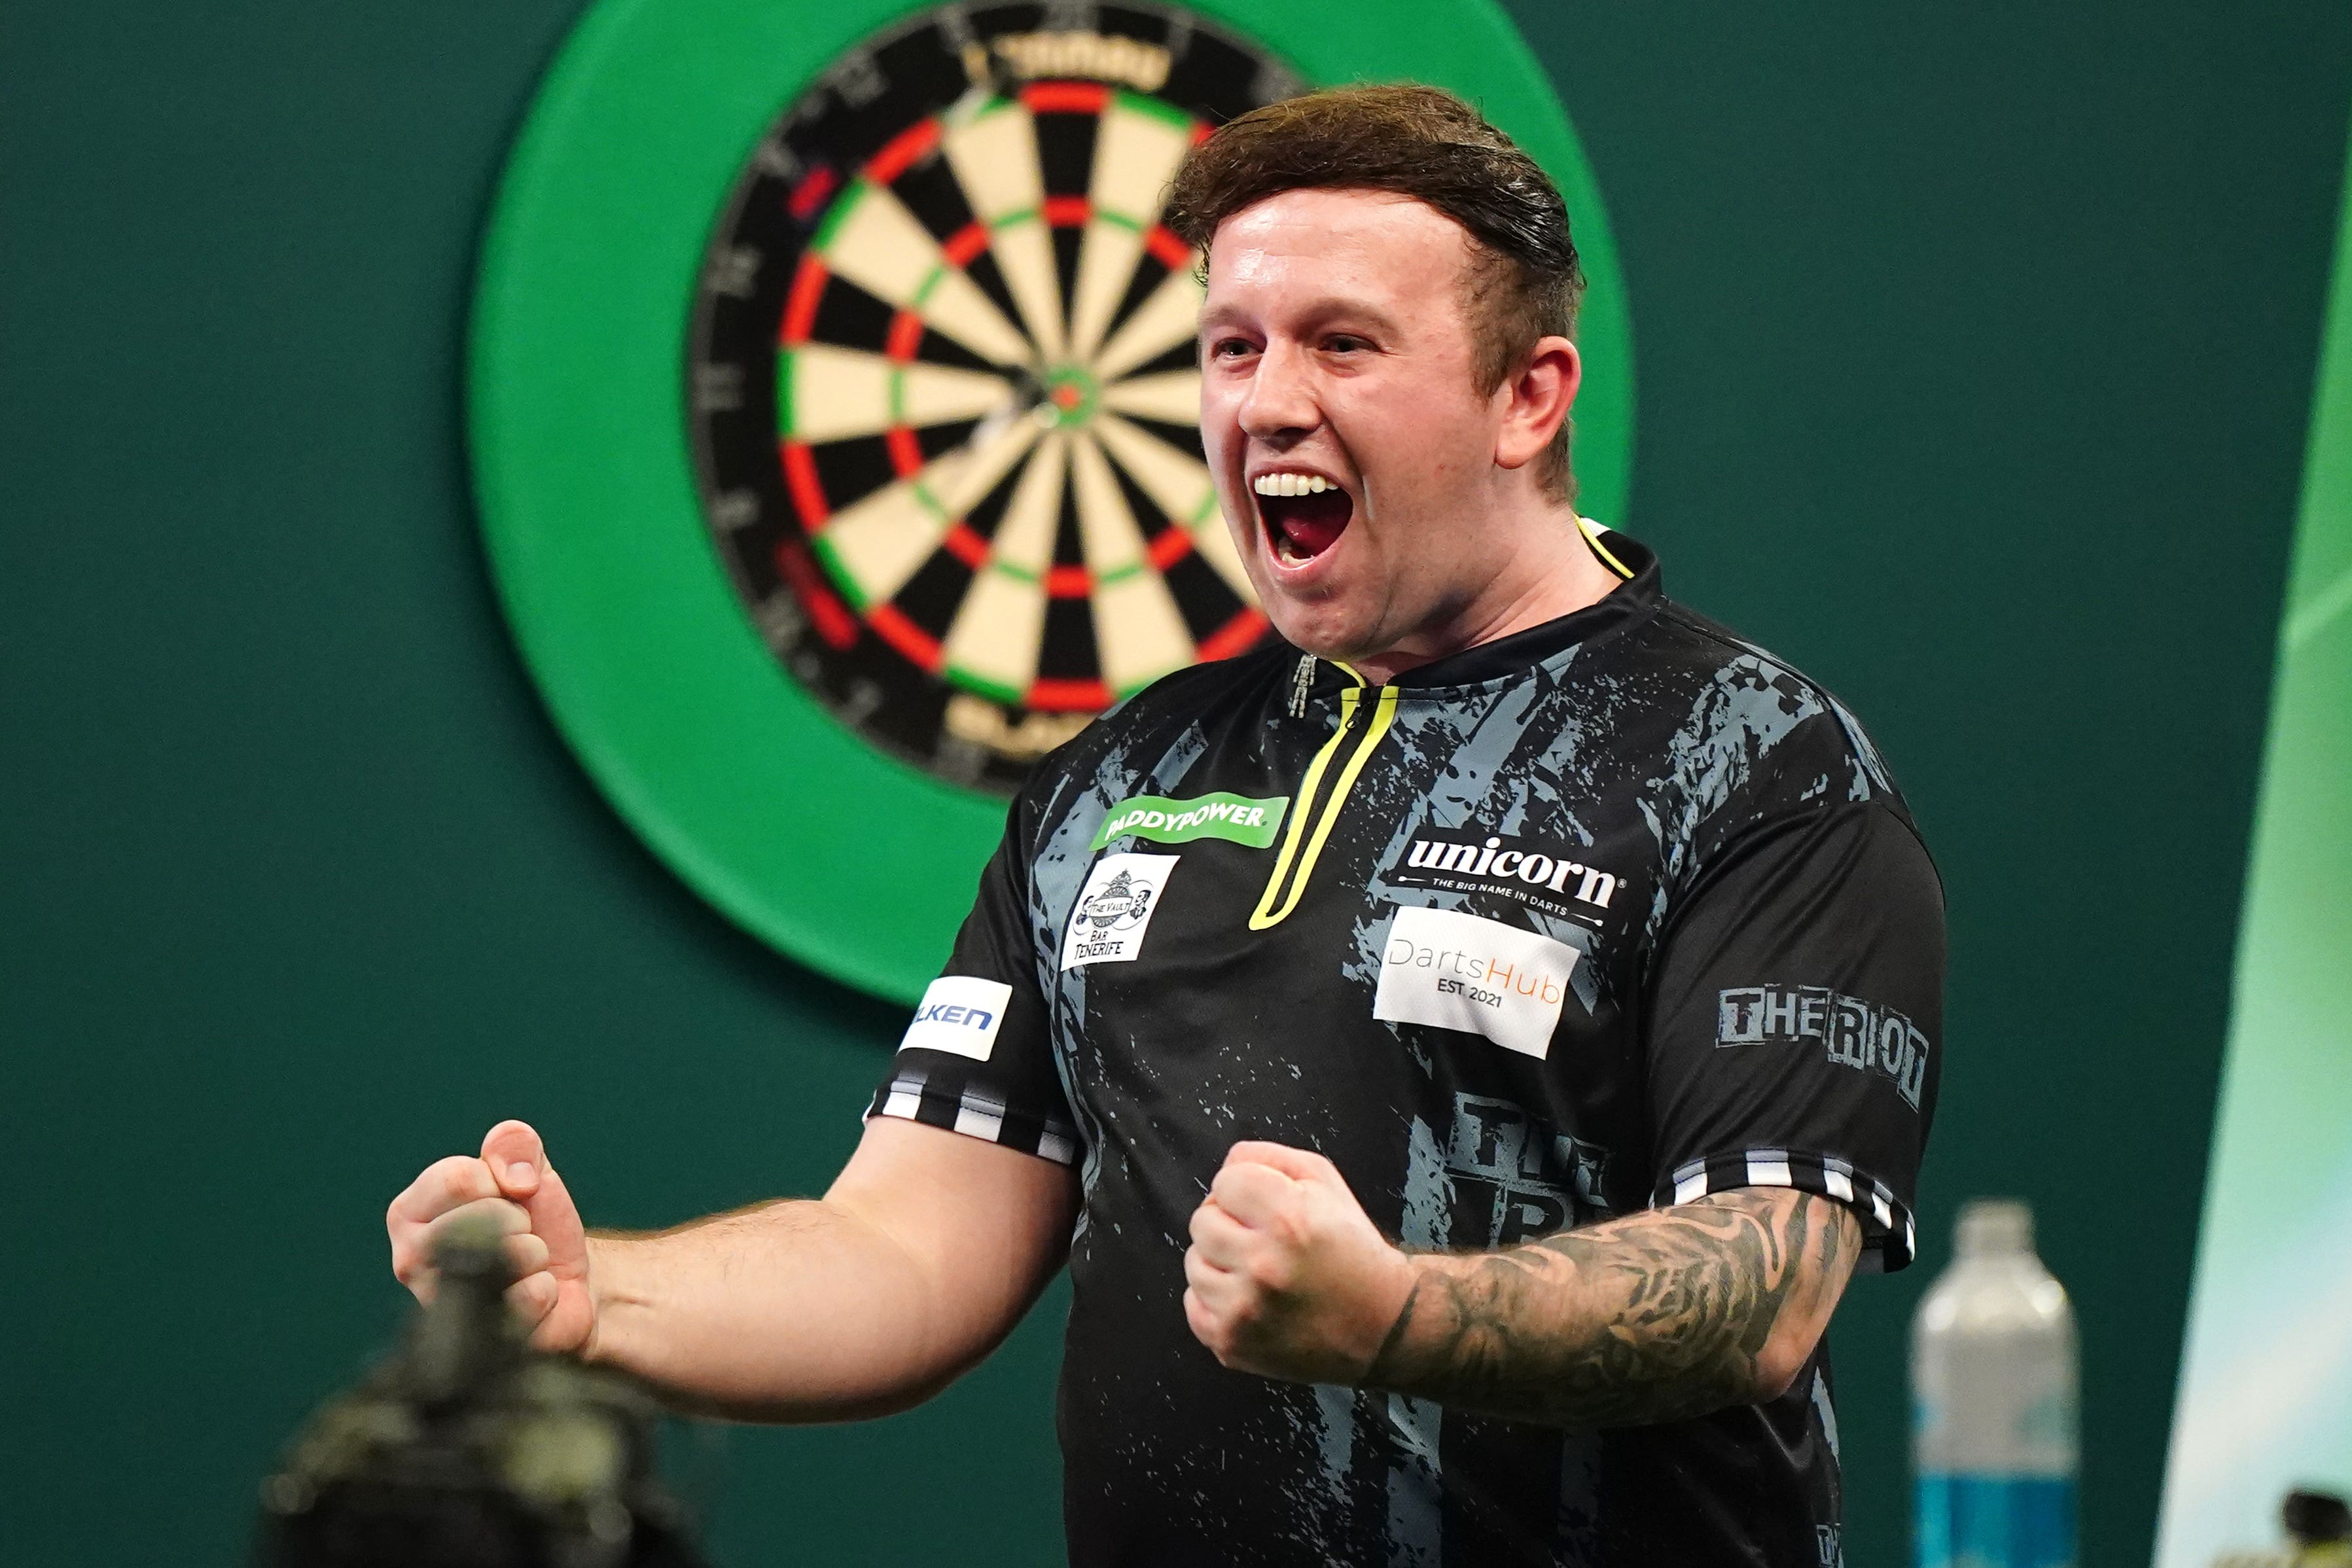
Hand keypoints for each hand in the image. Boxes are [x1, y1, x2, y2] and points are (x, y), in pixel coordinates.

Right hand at [386, 1120, 594, 1353]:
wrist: (570, 1278)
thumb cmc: (535, 1221)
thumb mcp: (527, 1167)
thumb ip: (514, 1143)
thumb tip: (513, 1176)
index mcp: (409, 1213)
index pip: (457, 1177)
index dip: (500, 1180)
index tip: (505, 1196)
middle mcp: (410, 1262)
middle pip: (485, 1216)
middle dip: (520, 1218)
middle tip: (516, 1235)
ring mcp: (438, 1306)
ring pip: (510, 1255)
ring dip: (536, 1252)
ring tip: (523, 1266)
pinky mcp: (477, 1340)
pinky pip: (530, 1297)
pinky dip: (546, 1290)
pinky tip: (533, 1298)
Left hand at [1182, 1140, 1414, 1384]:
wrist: (1381, 1323)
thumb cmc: (1351, 1248)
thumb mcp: (1325, 1183)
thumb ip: (1269, 1159)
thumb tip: (1226, 1166)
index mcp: (1288, 1220)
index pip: (1225, 1181)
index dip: (1246, 1189)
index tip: (1265, 1205)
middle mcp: (1263, 1265)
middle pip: (1202, 1221)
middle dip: (1229, 1222)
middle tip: (1261, 1238)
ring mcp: (1244, 1310)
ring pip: (1194, 1262)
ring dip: (1220, 1261)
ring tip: (1258, 1270)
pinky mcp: (1232, 1343)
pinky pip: (1193, 1305)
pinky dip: (1216, 1299)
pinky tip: (1250, 1298)